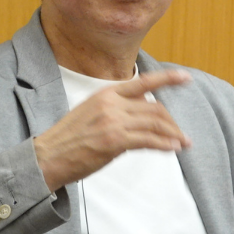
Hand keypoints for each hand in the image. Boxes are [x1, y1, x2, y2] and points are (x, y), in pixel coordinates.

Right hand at [34, 70, 192, 191]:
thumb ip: (115, 109)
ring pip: (155, 123)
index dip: (167, 78)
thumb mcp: (91, 112)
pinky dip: (164, 144)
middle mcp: (112, 103)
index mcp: (106, 93)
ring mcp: (114, 121)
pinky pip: (149, 140)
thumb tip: (140, 115)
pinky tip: (173, 148)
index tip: (185, 77)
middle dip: (171, 122)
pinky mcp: (115, 140)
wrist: (49, 155)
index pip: (143, 81)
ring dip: (173, 134)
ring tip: (183, 142)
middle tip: (181, 134)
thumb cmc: (68, 139)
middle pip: (154, 107)